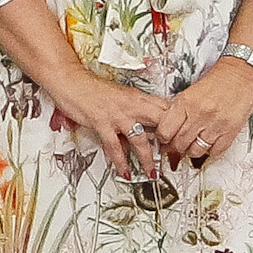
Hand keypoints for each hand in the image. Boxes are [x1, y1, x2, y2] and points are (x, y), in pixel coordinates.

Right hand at [56, 69, 172, 184]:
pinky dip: (120, 162)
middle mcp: (132, 106)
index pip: (166, 109)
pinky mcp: (102, 123)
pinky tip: (125, 171)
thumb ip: (134, 109)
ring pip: (140, 140)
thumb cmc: (92, 88)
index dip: (176, 124)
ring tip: (151, 172)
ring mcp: (118, 115)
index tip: (181, 137)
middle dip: (169, 142)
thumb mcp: (120, 96)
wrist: (71, 80)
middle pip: (160, 123)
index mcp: (138, 97)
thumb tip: (145, 124)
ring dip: (147, 159)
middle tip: (173, 157)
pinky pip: (115, 147)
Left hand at [161, 56, 252, 169]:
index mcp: (186, 102)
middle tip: (176, 145)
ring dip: (192, 151)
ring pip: (196, 150)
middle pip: (179, 143)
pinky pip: (216, 151)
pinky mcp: (231, 131)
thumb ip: (178, 111)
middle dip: (175, 147)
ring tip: (192, 145)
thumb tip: (166, 130)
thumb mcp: (190, 92)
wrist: (241, 75)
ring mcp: (216, 124)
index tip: (163, 140)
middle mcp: (200, 114)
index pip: (165, 131)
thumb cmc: (217, 82)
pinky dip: (210, 152)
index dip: (162, 139)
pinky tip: (208, 145)